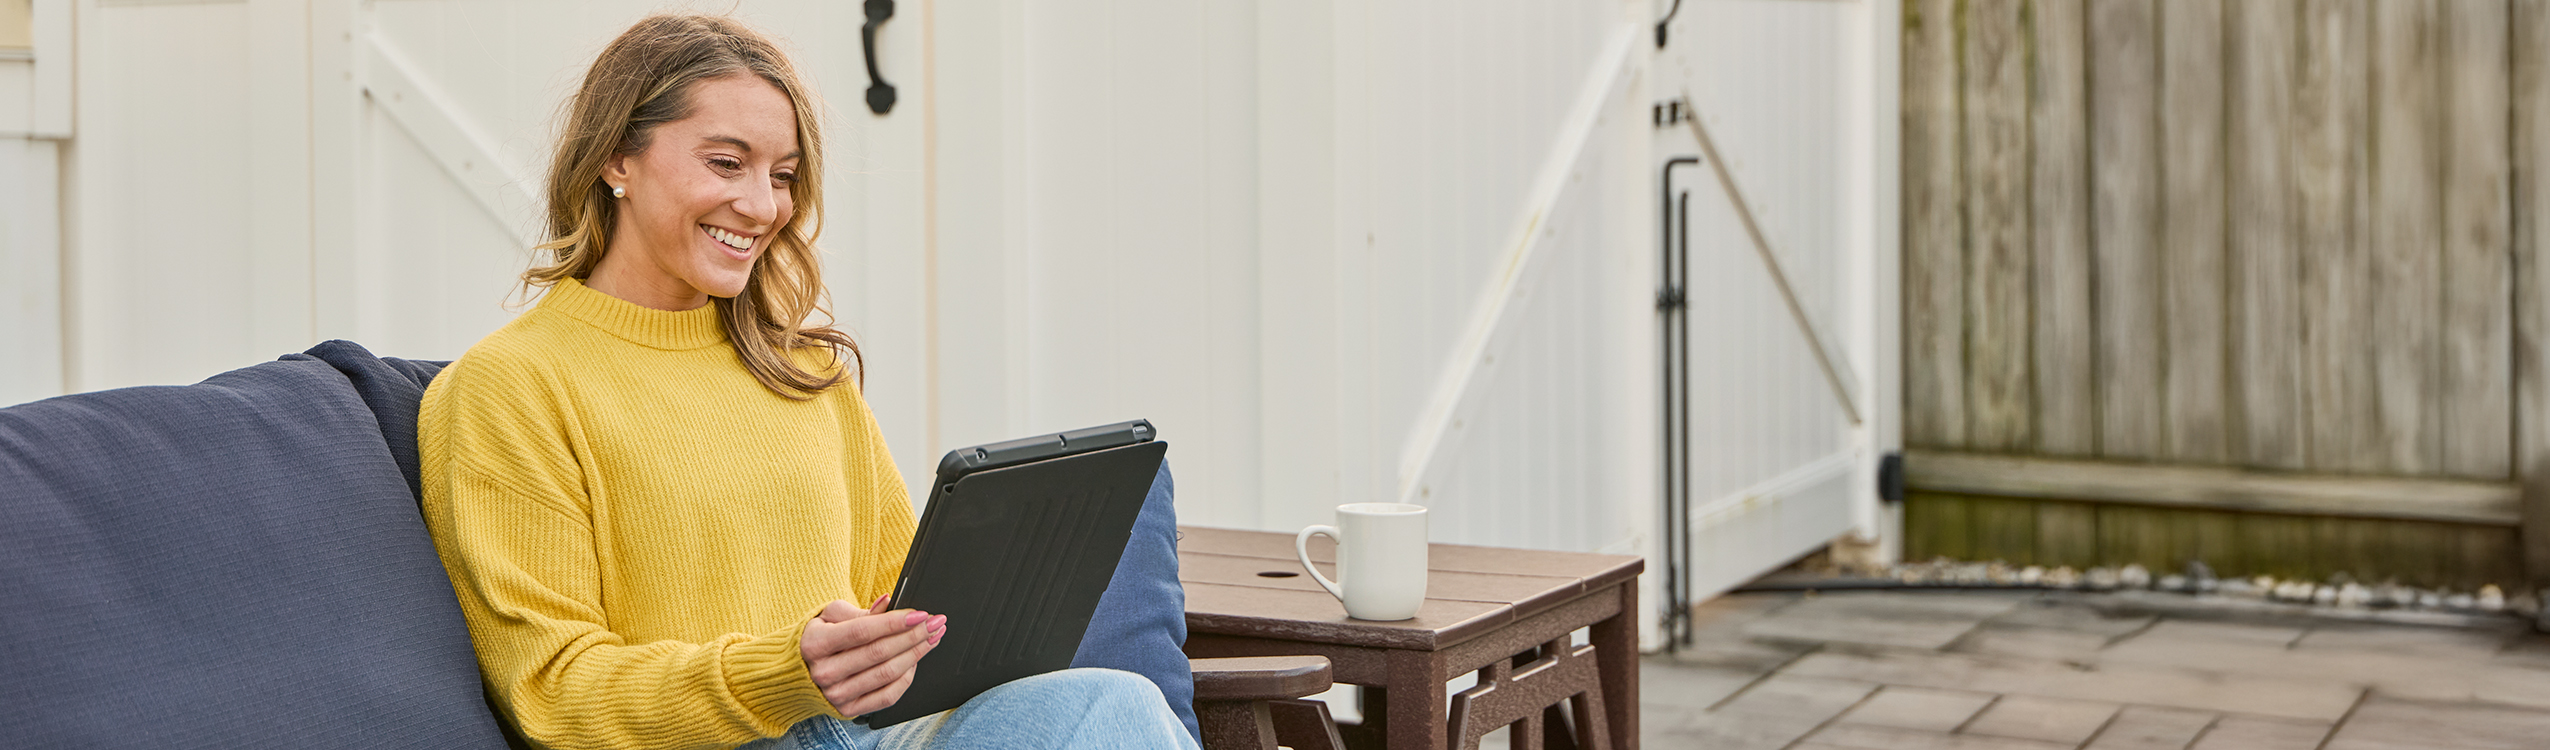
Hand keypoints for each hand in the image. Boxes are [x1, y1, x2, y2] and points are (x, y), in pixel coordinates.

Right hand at [799, 596, 945, 716]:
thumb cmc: (822, 637)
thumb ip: (859, 609)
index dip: (895, 623)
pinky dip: (907, 677)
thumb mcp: (830, 615)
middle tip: (935, 623)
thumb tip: (888, 602)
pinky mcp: (849, 709)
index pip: (862, 631)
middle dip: (913, 636)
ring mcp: (836, 694)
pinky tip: (916, 661)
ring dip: (916, 654)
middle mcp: (824, 672)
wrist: (802, 671)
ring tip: (932, 638)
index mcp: (815, 644)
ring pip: (887, 674)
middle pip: (879, 653)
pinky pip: (888, 696)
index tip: (920, 614)